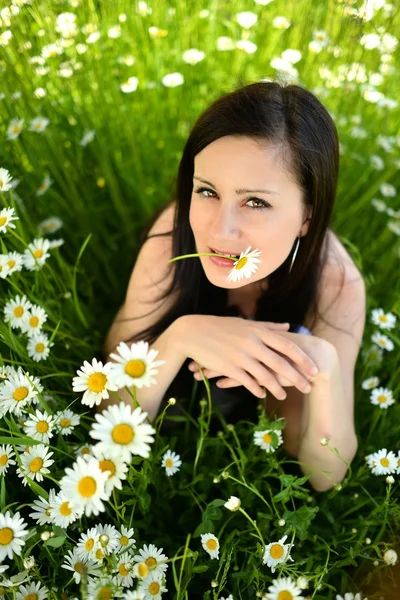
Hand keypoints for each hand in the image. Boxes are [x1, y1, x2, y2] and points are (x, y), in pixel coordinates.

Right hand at [177, 315, 319, 399]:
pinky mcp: (229, 367)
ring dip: (277, 388)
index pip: (287, 346)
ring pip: (265, 376)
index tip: (314, 370)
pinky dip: (256, 389)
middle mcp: (252, 343)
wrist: (192, 333)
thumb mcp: (245, 323)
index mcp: (258, 331)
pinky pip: (247, 382)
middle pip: (280, 363)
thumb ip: (268, 326)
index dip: (303, 359)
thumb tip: (288, 327)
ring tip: (285, 396)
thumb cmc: (219, 326)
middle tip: (309, 387)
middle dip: (297, 377)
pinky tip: (262, 394)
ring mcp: (240, 356)